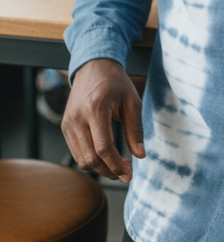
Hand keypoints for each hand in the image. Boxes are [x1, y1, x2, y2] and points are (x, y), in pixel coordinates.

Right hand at [61, 58, 144, 181]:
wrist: (94, 67)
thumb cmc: (116, 83)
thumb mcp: (132, 102)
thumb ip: (135, 130)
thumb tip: (140, 156)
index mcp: (95, 109)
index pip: (103, 148)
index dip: (116, 165)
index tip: (129, 175)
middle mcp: (78, 118)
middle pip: (90, 158)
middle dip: (109, 171)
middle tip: (126, 172)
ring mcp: (68, 123)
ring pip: (81, 159)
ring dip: (99, 168)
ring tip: (117, 165)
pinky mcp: (65, 127)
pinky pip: (76, 152)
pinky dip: (90, 160)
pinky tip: (105, 157)